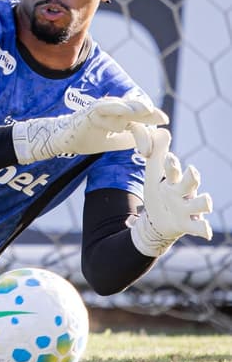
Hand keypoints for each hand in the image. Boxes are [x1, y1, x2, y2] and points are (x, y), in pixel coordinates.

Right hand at [12, 95, 167, 164]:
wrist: (62, 139)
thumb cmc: (87, 138)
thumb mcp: (113, 141)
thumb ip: (129, 138)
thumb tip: (148, 137)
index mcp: (120, 116)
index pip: (139, 119)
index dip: (151, 122)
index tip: (165, 124)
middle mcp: (112, 109)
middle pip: (134, 110)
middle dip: (149, 114)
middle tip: (163, 118)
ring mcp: (101, 109)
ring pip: (121, 107)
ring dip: (134, 107)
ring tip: (147, 110)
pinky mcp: (90, 112)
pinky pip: (104, 108)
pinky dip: (115, 109)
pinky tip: (125, 112)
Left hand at [129, 125, 212, 256]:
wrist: (158, 221)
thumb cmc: (159, 193)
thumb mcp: (153, 176)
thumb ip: (155, 155)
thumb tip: (160, 130)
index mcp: (173, 181)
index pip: (173, 170)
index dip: (172, 164)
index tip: (169, 158)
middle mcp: (184, 193)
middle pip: (191, 182)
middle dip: (192, 177)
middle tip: (192, 172)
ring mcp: (188, 209)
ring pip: (201, 204)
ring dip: (204, 202)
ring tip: (207, 201)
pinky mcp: (189, 224)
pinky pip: (200, 227)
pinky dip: (204, 229)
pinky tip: (207, 231)